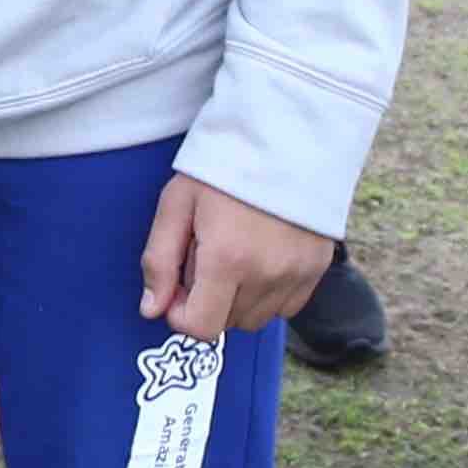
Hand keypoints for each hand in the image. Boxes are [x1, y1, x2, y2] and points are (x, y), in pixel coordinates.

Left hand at [138, 174, 333, 340]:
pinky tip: (258, 258)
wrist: (284, 139)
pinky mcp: (317, 270)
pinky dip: (267, 294)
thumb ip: (159, 260)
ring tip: (233, 254)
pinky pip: (286, 307)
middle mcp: (266, 275)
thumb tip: (151, 309)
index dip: (180, 315)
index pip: (200, 328)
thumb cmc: (223, 168)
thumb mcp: (177, 204)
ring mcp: (296, 275)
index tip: (177, 287)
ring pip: (256, 319)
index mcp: (227, 260)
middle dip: (207, 301)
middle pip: (227, 324)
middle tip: (204, 257)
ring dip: (237, 300)